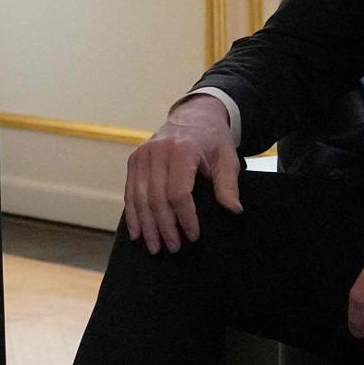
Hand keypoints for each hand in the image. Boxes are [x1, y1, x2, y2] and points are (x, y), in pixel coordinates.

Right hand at [124, 94, 243, 253]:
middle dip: (165, 227)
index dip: (185, 218)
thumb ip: (228, 184)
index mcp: (181, 150)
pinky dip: (133, 215)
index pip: (178, 192)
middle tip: (174, 248)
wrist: (193, 116)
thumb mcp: (227, 157)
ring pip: (140, 199)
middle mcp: (157, 152)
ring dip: (147, 227)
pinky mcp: (134, 160)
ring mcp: (142, 156)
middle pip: (156, 198)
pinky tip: (137, 233)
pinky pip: (130, 192)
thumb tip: (233, 209)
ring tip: (155, 247)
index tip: (193, 236)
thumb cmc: (212, 139)